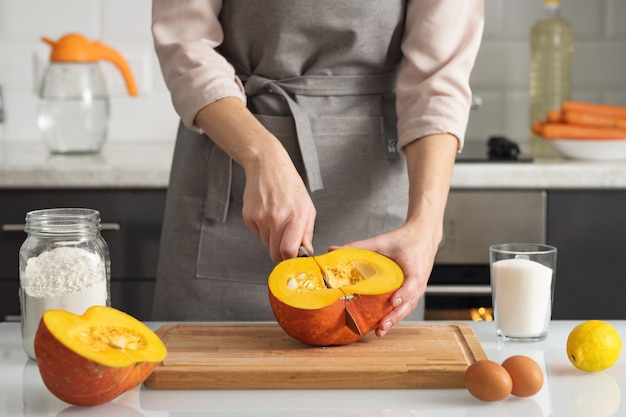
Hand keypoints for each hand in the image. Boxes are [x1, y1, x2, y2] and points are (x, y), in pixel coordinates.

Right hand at [241, 145, 315, 261]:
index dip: (290, 259)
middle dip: (281, 253)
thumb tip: (306, 252)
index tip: (293, 257)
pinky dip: (263, 230)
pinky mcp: (248, 217)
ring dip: (273, 240)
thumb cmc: (290, 186)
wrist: (268, 167)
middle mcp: (276, 218)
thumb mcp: (307, 207)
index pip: (289, 251)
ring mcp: (260, 218)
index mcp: (295, 216)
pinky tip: (267, 215)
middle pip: (275, 253)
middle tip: (286, 244)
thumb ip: (307, 232)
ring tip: (278, 221)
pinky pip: (257, 234)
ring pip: (266, 244)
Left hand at [334, 219, 440, 336]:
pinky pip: (406, 306)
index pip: (412, 283)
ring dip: (395, 320)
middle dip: (395, 316)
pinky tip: (382, 323)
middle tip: (382, 326)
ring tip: (380, 331)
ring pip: (408, 308)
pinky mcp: (414, 292)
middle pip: (409, 302)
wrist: (423, 236)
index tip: (393, 301)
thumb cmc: (404, 239)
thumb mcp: (381, 241)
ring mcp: (418, 288)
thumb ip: (358, 246)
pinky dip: (396, 315)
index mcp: (415, 267)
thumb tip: (332, 249)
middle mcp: (419, 281)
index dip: (404, 293)